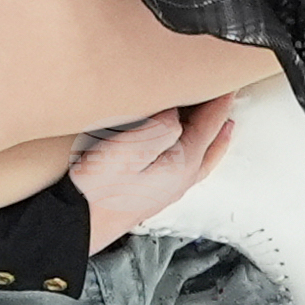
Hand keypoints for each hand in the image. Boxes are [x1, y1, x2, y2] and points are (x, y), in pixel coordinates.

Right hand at [70, 95, 236, 255]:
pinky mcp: (152, 194)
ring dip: (212, 136)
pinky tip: (183, 148)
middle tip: (228, 94)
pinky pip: (187, 166)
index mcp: (182, 165)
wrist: (75, 226)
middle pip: (212, 142)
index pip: (211, 124)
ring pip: (202, 156)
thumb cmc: (97, 188)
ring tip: (220, 122)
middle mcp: (181, 180)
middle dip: (221, 117)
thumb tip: (177, 112)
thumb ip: (162, 127)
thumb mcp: (129, 149)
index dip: (221, 99)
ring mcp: (168, 190)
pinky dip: (196, 150)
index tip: (229, 79)